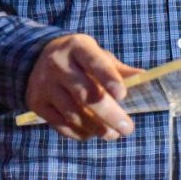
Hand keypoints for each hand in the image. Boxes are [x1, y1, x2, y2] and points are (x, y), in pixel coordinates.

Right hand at [25, 34, 142, 141]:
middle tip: (127, 128)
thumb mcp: (95, 54)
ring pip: (73, 113)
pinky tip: (91, 134)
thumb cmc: (78, 58)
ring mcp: (45, 84)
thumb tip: (143, 77)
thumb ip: (117, 68)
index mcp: (77, 46)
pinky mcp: (37, 103)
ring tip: (112, 134)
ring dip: (95, 128)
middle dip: (108, 114)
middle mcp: (58, 63)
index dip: (109, 79)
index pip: (95, 62)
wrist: (36, 59)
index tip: (123, 96)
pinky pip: (60, 124)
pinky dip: (78, 132)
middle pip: (85, 93)